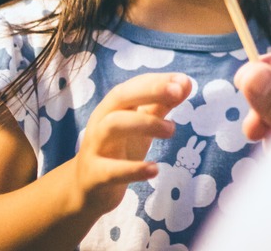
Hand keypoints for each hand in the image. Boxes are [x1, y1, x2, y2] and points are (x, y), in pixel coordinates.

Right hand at [73, 72, 191, 213]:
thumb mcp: (141, 125)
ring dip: (145, 124)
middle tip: (178, 93)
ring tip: (171, 130)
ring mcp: (95, 148)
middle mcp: (101, 122)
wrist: (85, 189)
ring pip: (112, 126)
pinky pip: (111, 171)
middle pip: (120, 97)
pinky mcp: (94, 176)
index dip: (157, 81)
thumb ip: (161, 105)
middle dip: (150, 90)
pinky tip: (154, 170)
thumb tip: (185, 82)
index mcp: (113, 108)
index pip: (133, 85)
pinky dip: (133, 169)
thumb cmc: (117, 149)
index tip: (184, 81)